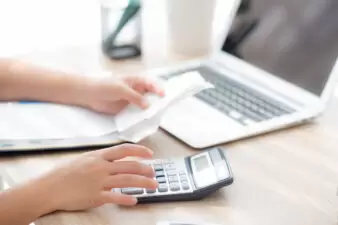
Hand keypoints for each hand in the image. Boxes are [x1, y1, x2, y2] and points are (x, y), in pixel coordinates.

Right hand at [36, 144, 156, 211]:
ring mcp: (99, 182)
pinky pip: (115, 198)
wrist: (48, 187)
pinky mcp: (95, 196)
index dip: (139, 151)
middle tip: (155, 173)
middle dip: (146, 169)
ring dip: (143, 184)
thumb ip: (99, 158)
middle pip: (130, 166)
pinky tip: (135, 201)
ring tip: (153, 186)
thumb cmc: (63, 173)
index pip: (124, 149)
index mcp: (98, 156)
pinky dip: (126, 199)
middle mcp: (101, 167)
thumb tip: (113, 158)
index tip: (150, 154)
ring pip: (127, 181)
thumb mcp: (83, 159)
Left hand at [85, 75, 164, 113]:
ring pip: (145, 106)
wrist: (89, 94)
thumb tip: (147, 105)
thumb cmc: (105, 86)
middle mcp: (136, 91)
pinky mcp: (127, 110)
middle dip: (157, 101)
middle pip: (150, 96)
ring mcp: (132, 101)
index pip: (151, 84)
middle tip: (163, 108)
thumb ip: (135, 96)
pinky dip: (141, 117)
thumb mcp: (121, 89)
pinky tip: (145, 122)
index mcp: (136, 81)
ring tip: (156, 117)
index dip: (158, 89)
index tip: (163, 95)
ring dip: (149, 111)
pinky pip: (137, 114)